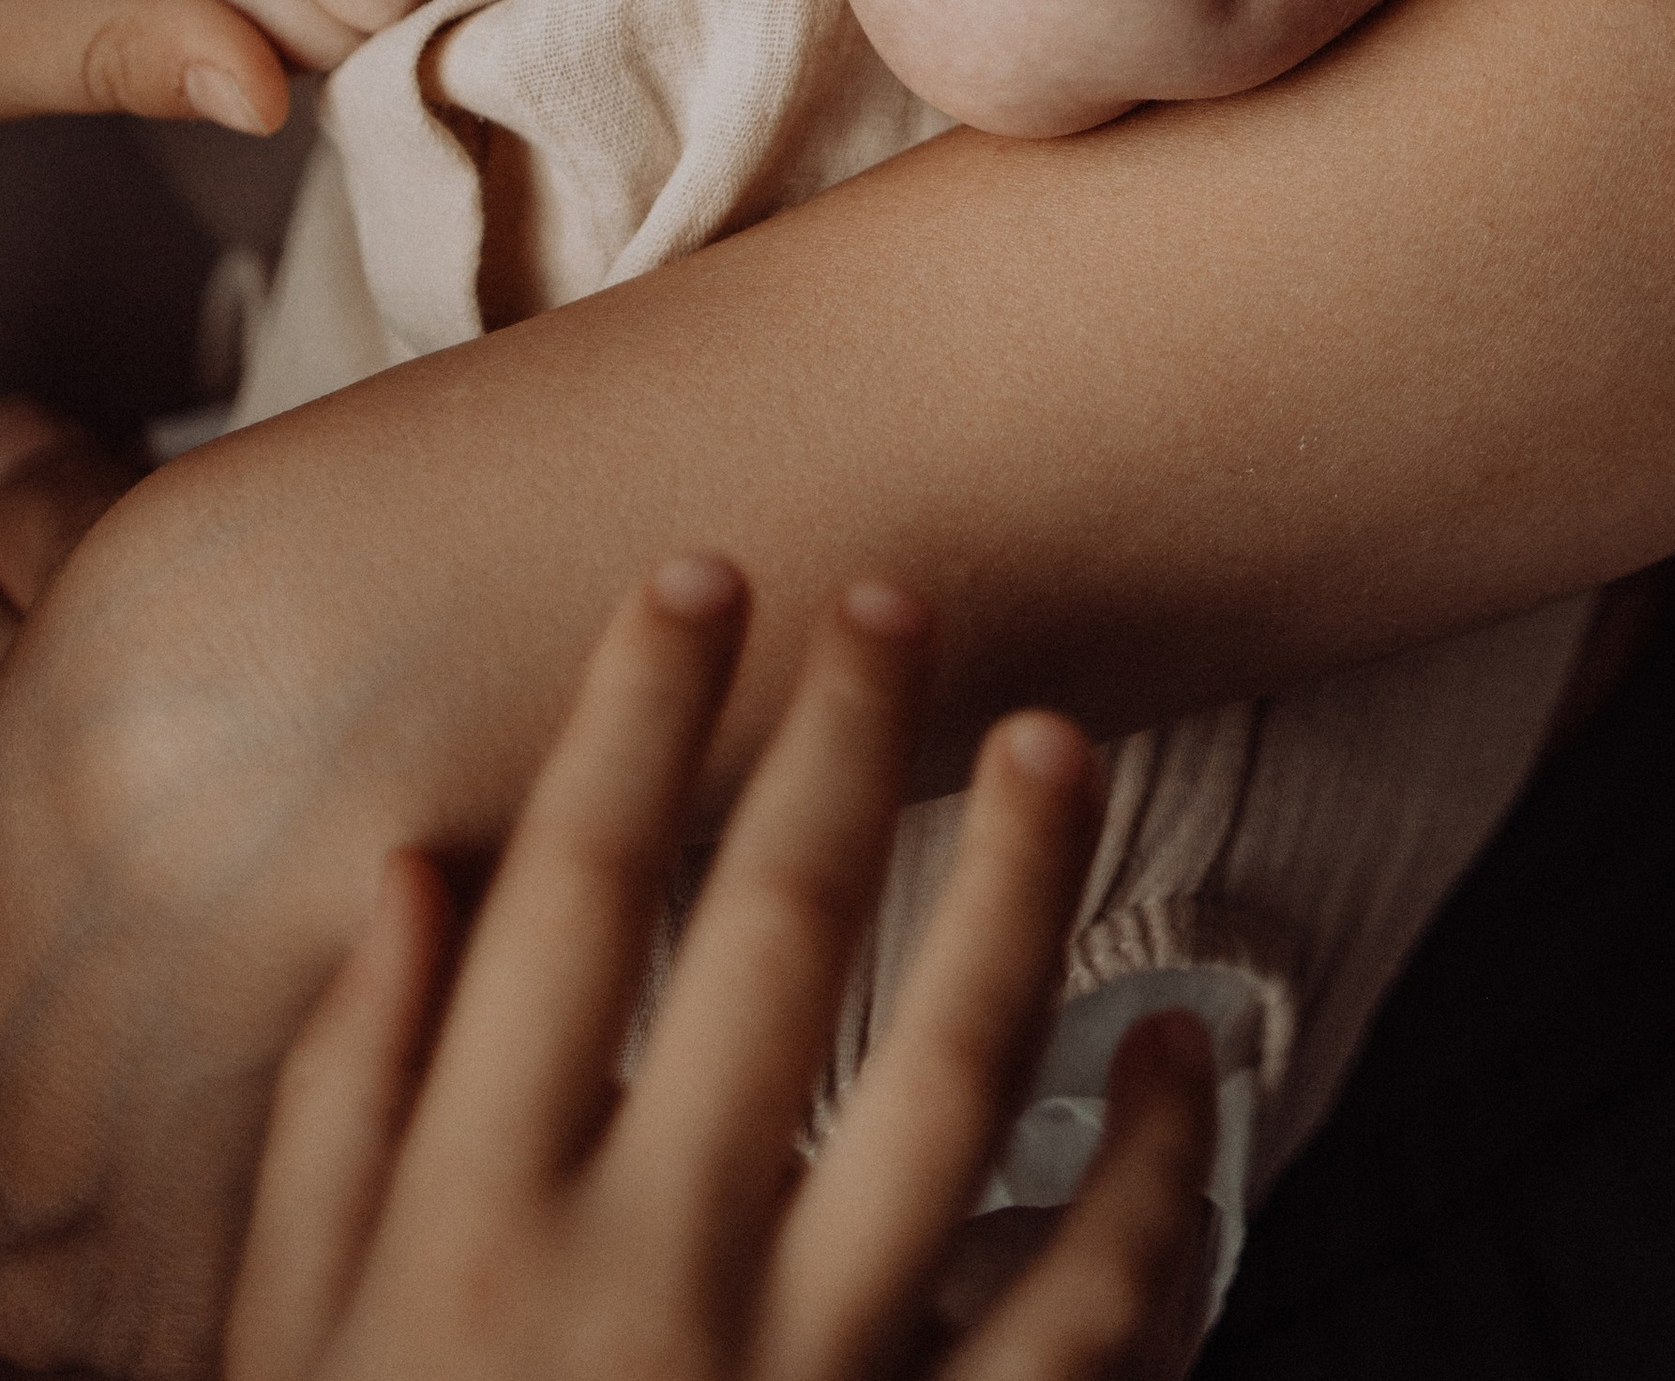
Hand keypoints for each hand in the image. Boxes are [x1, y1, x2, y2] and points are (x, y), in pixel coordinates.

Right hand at [224, 562, 1214, 1380]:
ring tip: (1055, 736)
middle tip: (900, 596)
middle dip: (840, 738)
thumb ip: (343, 1117)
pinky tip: (1178, 1050)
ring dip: (1017, 885)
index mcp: (472, 1227)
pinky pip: (1090, 1312)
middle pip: (773, 938)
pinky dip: (1159, 1170)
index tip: (700, 574)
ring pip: (951, 1077)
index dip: (638, 717)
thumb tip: (415, 876)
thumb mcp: (294, 1348)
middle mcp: (641, 1280)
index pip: (571, 900)